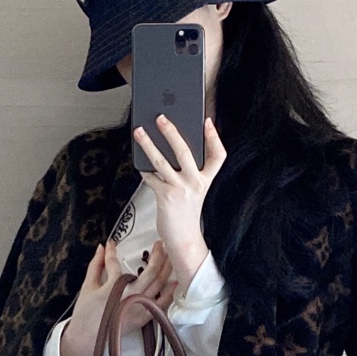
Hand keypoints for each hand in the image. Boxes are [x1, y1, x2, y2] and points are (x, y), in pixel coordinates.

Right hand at [58, 237, 174, 355]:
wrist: (86, 338)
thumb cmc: (84, 313)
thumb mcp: (87, 286)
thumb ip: (95, 265)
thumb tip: (101, 247)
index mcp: (113, 286)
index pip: (115, 263)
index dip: (113, 252)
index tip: (112, 244)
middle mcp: (130, 295)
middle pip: (149, 272)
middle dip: (157, 255)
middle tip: (160, 244)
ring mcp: (139, 306)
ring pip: (158, 284)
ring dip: (166, 269)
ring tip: (171, 256)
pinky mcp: (143, 317)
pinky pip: (161, 304)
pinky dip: (170, 292)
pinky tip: (175, 281)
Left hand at [131, 115, 226, 293]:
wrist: (183, 238)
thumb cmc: (186, 212)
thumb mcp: (195, 190)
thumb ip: (190, 171)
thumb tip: (172, 146)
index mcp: (206, 180)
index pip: (218, 155)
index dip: (214, 137)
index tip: (206, 121)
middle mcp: (196, 183)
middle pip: (185, 151)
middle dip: (171, 132)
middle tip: (161, 118)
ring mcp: (181, 189)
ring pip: (162, 161)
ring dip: (148, 144)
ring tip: (139, 132)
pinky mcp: (166, 197)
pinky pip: (151, 177)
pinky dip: (143, 169)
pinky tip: (138, 163)